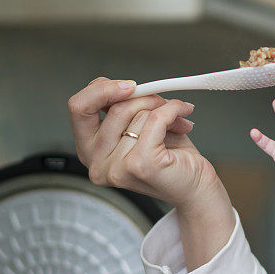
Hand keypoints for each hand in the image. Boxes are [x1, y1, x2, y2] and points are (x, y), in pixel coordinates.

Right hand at [68, 77, 218, 209]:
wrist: (196, 188)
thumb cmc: (170, 159)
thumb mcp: (138, 126)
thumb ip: (123, 108)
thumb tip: (127, 86)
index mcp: (90, 151)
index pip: (78, 107)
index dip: (102, 89)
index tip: (129, 86)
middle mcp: (97, 163)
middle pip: (114, 108)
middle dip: (144, 99)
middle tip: (162, 103)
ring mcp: (117, 167)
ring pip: (137, 114)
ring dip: (164, 109)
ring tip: (177, 122)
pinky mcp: (140, 164)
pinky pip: (156, 119)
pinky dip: (174, 112)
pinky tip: (184, 120)